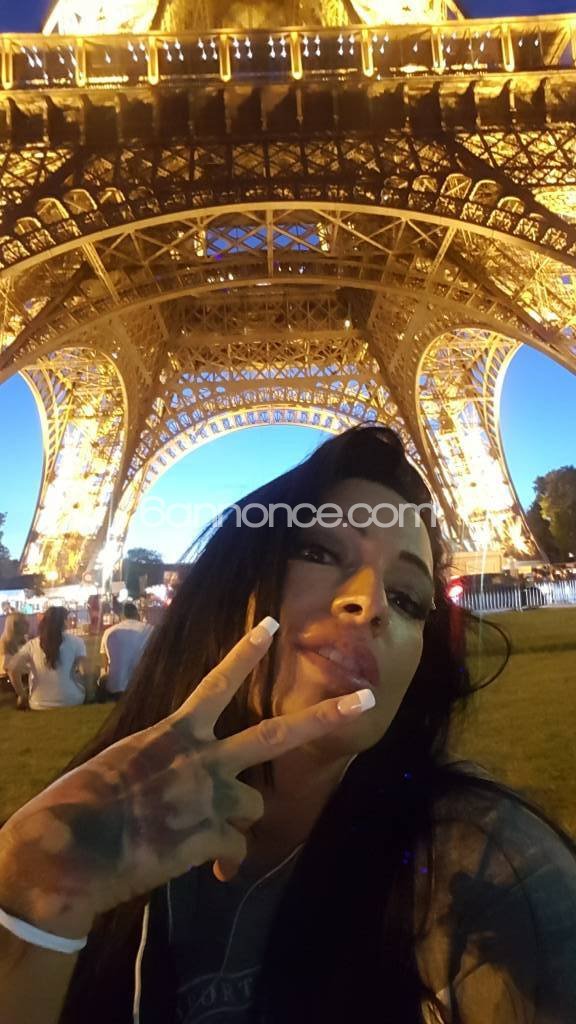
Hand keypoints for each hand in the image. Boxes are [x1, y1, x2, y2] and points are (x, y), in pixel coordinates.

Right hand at [0, 617, 372, 938]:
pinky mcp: (210, 837)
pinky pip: (236, 852)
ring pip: (253, 807)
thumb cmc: (80, 804)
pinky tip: (208, 870)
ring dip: (235, 821)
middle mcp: (202, 758)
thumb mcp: (121, 766)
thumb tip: (171, 782)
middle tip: (364, 701)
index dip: (245, 653)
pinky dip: (225, 863)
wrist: (70, 848)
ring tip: (204, 836)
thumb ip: (157, 765)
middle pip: (276, 735)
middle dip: (325, 717)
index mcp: (174, 732)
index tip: (271, 625)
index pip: (217, 682)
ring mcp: (211, 797)